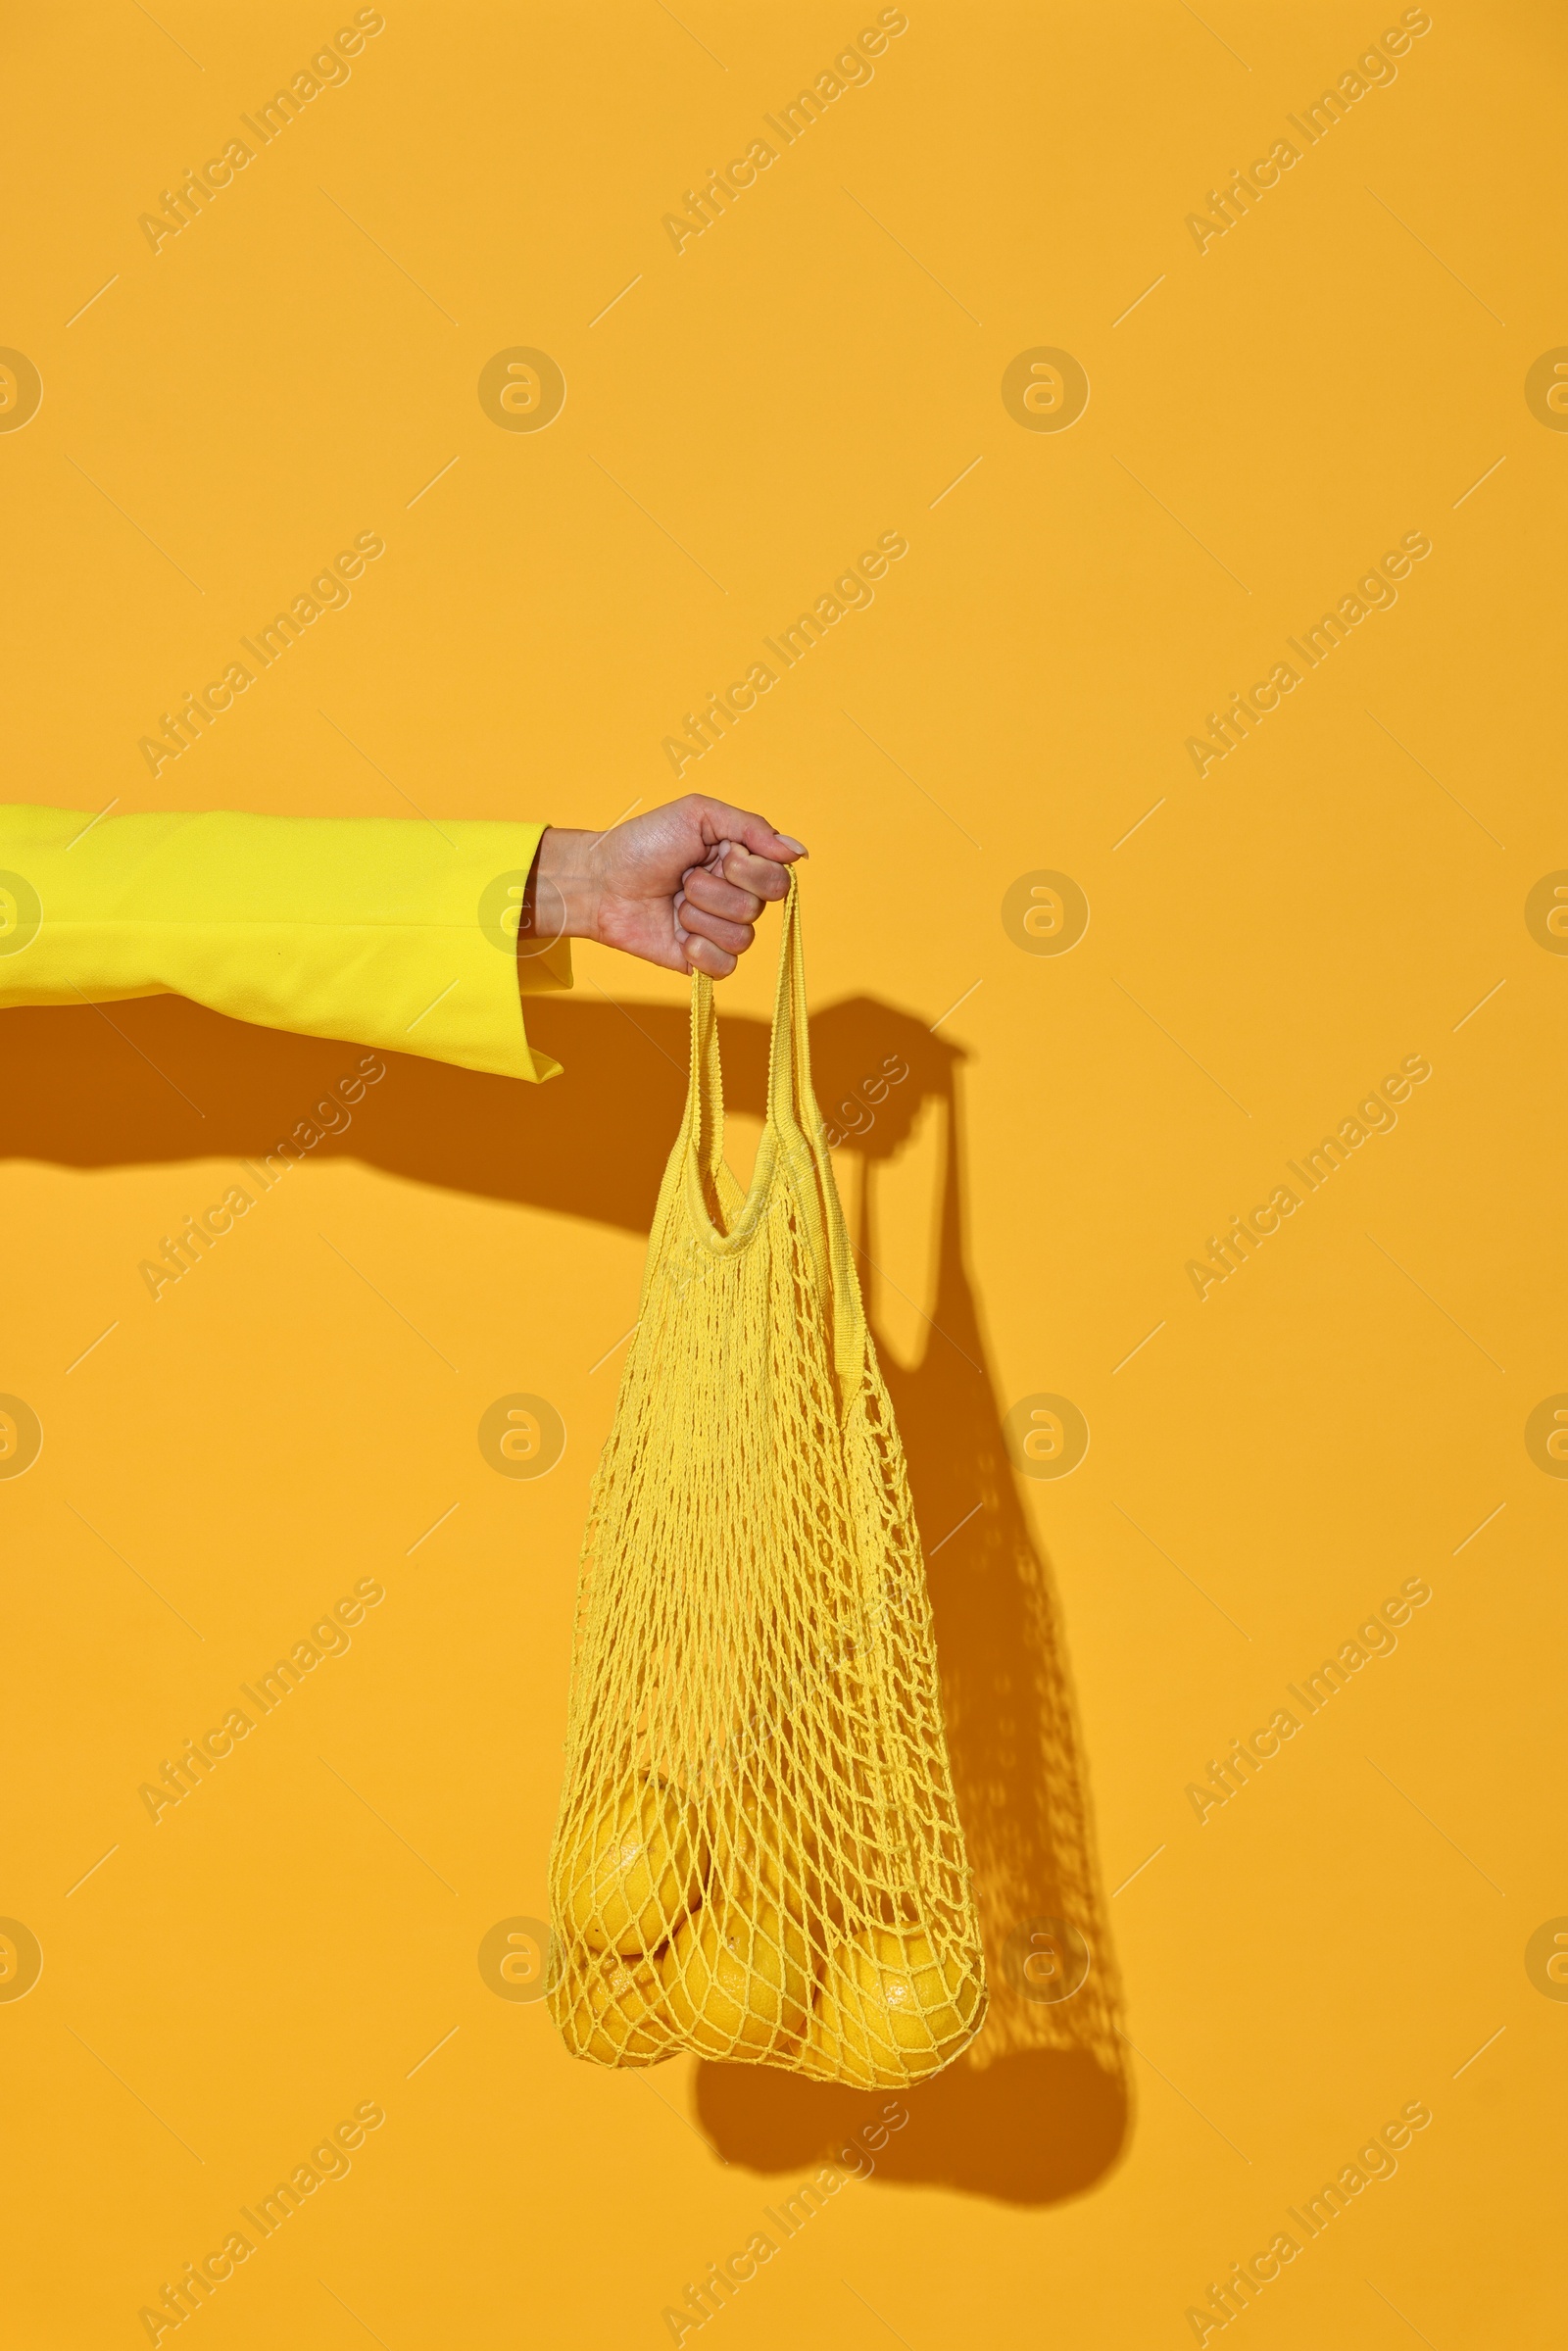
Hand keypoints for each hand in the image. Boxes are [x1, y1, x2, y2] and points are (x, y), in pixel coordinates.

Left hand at [531, 794, 806, 978]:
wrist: (601, 882)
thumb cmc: (645, 843)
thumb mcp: (699, 815)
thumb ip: (753, 828)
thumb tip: (799, 853)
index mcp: (743, 864)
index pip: (778, 879)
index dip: (747, 869)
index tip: (716, 855)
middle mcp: (738, 898)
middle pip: (758, 908)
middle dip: (714, 890)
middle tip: (686, 878)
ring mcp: (721, 932)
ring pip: (741, 937)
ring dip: (699, 916)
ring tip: (675, 903)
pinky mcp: (703, 962)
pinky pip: (726, 966)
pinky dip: (700, 950)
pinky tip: (678, 935)